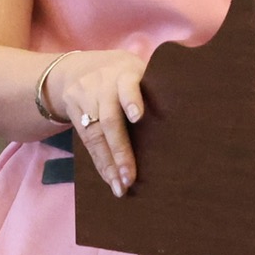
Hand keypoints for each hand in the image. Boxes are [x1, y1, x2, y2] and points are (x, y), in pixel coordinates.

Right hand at [46, 49, 147, 196]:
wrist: (81, 67)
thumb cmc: (125, 77)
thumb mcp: (138, 74)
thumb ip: (152, 94)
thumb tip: (181, 127)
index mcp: (125, 73)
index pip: (128, 86)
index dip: (132, 100)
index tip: (138, 117)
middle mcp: (102, 85)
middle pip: (109, 119)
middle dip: (120, 150)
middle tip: (130, 177)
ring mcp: (85, 98)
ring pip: (95, 134)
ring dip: (108, 164)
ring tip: (120, 187)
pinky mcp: (73, 112)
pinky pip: (86, 142)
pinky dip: (100, 163)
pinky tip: (110, 180)